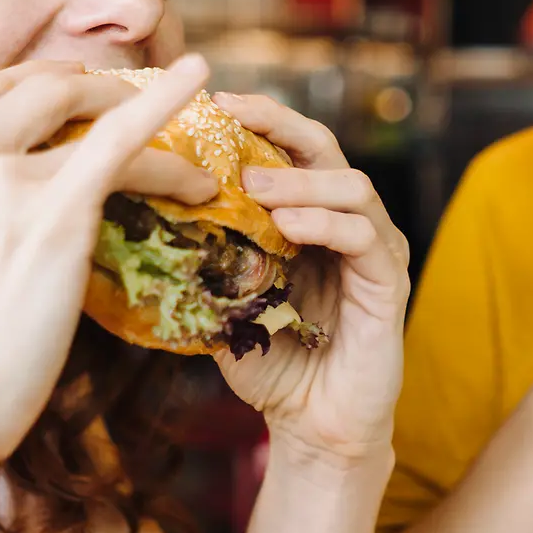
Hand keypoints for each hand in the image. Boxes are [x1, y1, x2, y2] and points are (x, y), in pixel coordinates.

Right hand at [0, 57, 215, 476]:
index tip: (81, 90)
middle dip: (97, 90)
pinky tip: (198, 79)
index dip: (44, 83)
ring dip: (145, 112)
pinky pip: (122, 141)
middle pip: (40, 87)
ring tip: (188, 132)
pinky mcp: (51, 212)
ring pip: (90, 114)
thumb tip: (15, 188)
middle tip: (139, 105)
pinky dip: (166, 107)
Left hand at [207, 93, 410, 466]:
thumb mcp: (225, 303)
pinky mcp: (390, 284)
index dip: (259, 120)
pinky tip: (287, 228)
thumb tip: (141, 223)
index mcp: (312, 218)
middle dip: (278, 126)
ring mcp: (376, 250)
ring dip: (297, 180)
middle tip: (230, 118)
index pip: (292, 149)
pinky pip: (364, 237)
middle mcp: (349, 223)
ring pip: (351, 185)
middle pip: (325, 147)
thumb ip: (204, 262)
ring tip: (249, 187)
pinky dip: (325, 223)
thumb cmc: (272, 364)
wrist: (314, 430)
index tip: (213, 103)